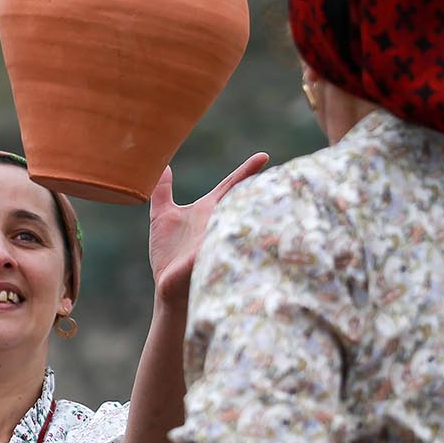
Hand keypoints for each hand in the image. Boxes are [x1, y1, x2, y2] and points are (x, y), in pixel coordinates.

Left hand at [148, 153, 269, 305]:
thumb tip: (163, 165)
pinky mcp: (212, 256)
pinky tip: (248, 231)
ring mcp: (218, 239)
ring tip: (278, 195)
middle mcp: (218, 222)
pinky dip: (236, 238)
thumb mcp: (162, 216)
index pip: (231, 185)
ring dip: (256, 211)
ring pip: (242, 220)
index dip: (246, 171)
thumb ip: (162, 190)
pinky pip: (228, 244)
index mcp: (209, 209)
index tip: (264, 156)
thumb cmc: (168, 254)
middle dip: (261, 189)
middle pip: (243, 199)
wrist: (167, 287)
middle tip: (281, 176)